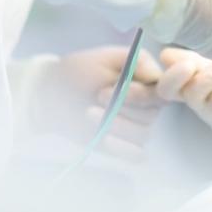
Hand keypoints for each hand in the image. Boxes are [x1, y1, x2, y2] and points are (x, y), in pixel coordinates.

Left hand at [30, 46, 162, 158]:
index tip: (121, 89)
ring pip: (142, 134)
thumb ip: (136, 61)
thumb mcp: (105, 57)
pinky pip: (136, 154)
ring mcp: (135, 127)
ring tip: (91, 114)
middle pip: (151, 115)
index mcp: (146, 81)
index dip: (143, 94)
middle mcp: (146, 105)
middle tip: (98, 96)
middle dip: (124, 108)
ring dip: (117, 126)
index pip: (160, 92)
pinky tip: (105, 138)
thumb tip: (159, 75)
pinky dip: (122, 148)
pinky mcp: (123, 145)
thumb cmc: (79, 71)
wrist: (51, 94)